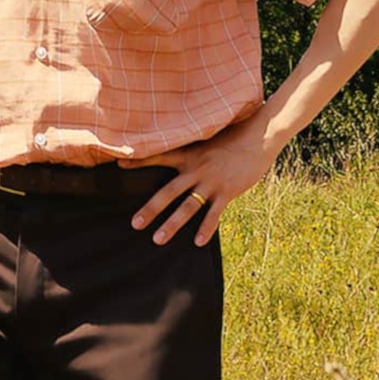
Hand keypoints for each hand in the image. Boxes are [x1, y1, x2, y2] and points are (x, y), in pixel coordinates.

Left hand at [121, 120, 274, 246]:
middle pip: (169, 191)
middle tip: (135, 224)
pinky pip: (214, 213)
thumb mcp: (209, 140)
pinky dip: (206, 228)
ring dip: (172, 224)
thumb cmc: (234, 137)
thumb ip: (194, 150)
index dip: (139, 161)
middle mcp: (197, 168)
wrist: (259, 137)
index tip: (119, 165)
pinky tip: (197, 242)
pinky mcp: (228, 191)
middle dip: (151, 208)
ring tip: (158, 239)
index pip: (160, 156)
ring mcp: (212, 181)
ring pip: (188, 206)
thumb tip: (180, 155)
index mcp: (190, 154)